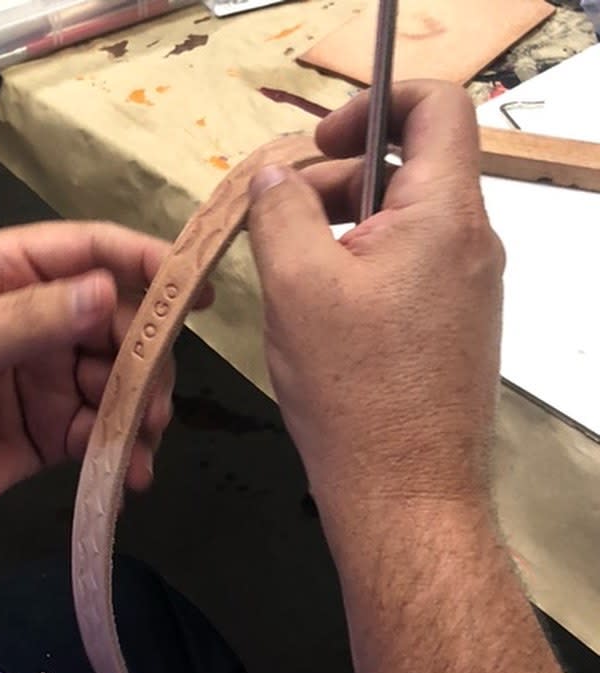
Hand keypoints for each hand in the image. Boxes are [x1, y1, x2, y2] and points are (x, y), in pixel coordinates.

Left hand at [0, 222, 206, 532]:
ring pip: (120, 381)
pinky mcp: (53, 429)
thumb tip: (106, 294)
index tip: (195, 289)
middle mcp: (37, 319)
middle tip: (152, 403)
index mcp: (6, 276)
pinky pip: (103, 432)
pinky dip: (123, 452)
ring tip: (140, 445)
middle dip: (145, 360)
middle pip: (119, 323)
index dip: (145, 263)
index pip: (89, 253)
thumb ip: (29, 321)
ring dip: (140, 411)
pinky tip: (131, 475)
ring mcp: (48, 376)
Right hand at [247, 82, 504, 545]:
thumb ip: (280, 210)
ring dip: (343, 232)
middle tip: (279, 224)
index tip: (319, 146)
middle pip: (410, 169)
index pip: (437, 107)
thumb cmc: (353, 391)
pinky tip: (321, 319)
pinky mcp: (452, 331)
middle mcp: (470, 246)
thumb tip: (274, 178)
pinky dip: (362, 273)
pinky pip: (407, 274)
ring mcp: (466, 292)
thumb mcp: (296, 285)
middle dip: (337, 180)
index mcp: (445, 216)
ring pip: (403, 227)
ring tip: (291, 279)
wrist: (404, 495)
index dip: (375, 103)